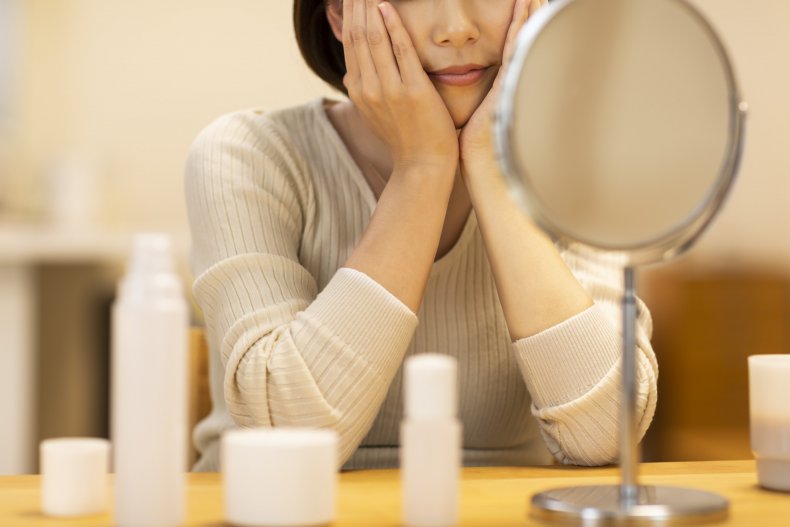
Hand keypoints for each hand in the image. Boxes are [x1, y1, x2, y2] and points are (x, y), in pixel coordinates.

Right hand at [342, 0, 457, 173]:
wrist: (422, 166)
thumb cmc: (405, 138)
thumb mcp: (374, 113)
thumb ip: (364, 89)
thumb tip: (351, 70)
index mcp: (358, 90)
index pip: (350, 42)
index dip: (350, 14)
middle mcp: (368, 88)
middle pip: (358, 34)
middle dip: (357, 4)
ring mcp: (389, 90)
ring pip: (374, 38)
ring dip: (371, 6)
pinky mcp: (412, 91)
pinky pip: (400, 50)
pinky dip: (393, 25)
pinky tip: (388, 5)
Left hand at [459, 0, 547, 177]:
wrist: (480, 165)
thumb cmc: (473, 148)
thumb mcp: (476, 118)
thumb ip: (478, 104)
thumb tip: (469, 101)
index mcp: (499, 85)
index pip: (507, 48)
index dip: (513, 27)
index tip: (516, 7)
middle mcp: (509, 80)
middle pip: (519, 40)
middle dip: (526, 16)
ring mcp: (512, 80)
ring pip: (521, 39)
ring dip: (528, 15)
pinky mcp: (509, 82)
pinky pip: (515, 47)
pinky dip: (521, 27)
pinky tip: (526, 8)